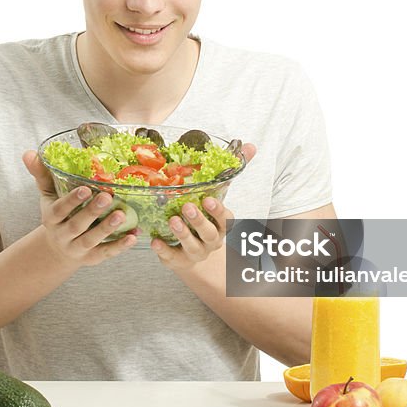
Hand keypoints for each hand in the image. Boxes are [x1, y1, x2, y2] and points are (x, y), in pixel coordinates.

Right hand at [23, 151, 136, 266]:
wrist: (56, 250)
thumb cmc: (57, 215)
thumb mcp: (47, 195)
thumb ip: (41, 175)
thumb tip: (28, 153)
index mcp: (51, 219)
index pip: (59, 210)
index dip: (72, 200)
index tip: (86, 189)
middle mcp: (62, 235)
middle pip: (76, 225)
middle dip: (92, 212)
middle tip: (107, 197)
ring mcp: (76, 249)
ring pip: (91, 241)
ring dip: (106, 229)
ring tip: (122, 215)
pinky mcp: (91, 259)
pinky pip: (105, 253)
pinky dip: (119, 246)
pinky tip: (133, 236)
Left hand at [151, 143, 256, 269]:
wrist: (190, 251)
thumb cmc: (204, 217)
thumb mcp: (214, 196)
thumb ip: (229, 172)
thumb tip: (251, 146)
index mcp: (221, 225)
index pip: (225, 219)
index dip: (217, 210)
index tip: (207, 199)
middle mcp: (212, 240)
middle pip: (210, 234)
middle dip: (199, 221)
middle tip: (187, 207)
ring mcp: (196, 252)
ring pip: (193, 247)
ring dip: (183, 234)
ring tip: (172, 220)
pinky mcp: (179, 261)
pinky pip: (172, 258)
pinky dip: (164, 251)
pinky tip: (155, 241)